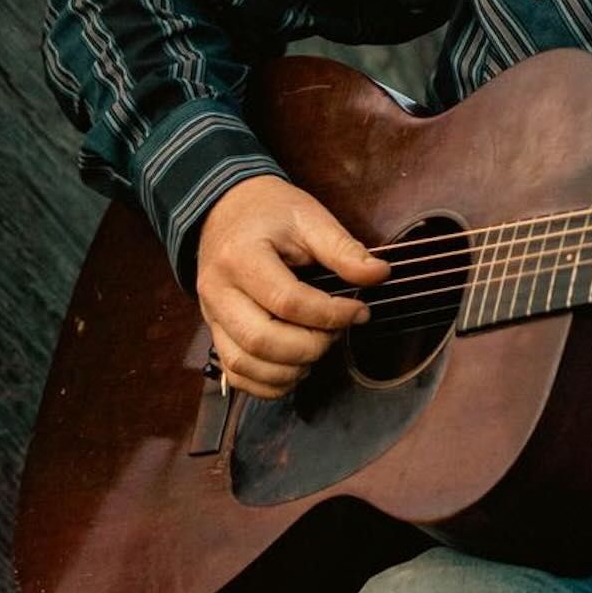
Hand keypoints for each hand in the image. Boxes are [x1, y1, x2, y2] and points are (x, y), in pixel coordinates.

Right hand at [193, 175, 388, 400]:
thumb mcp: (310, 218)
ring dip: (289, 370)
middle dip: (310, 347)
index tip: (360, 311)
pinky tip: (295, 369)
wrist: (226, 209)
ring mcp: (211, 315)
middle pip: (261, 340)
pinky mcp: (214, 331)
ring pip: (244, 364)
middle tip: (337, 333)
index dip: (330, 314)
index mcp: (241, 256)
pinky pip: (235, 373)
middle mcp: (218, 291)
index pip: (287, 301)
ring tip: (318, 350)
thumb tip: (380, 275)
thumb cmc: (270, 212)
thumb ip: (343, 250)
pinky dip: (267, 384)